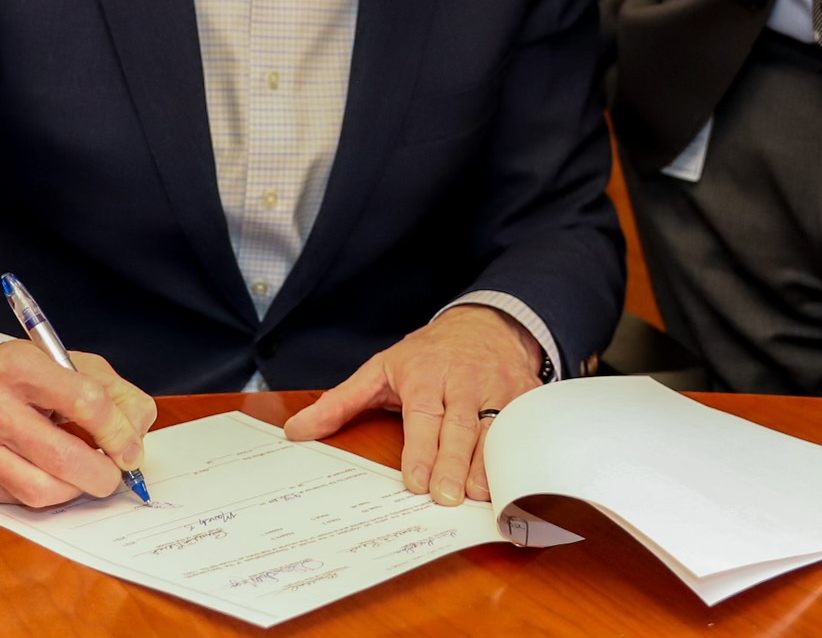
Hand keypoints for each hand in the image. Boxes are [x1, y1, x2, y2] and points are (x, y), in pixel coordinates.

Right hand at [0, 340, 155, 508]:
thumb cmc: (25, 376)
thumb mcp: (72, 364)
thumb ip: (115, 394)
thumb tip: (135, 438)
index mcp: (19, 365)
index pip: (86, 402)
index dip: (118, 432)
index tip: (130, 448)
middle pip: (63, 457)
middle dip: (102, 474)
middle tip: (114, 474)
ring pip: (41, 490)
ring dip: (75, 490)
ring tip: (82, 474)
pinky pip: (19, 501)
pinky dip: (46, 493)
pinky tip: (48, 473)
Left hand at [282, 306, 542, 506]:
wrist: (486, 323)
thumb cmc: (428, 355)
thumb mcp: (380, 369)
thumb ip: (340, 403)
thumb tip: (295, 431)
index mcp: (425, 375)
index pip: (423, 415)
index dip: (421, 449)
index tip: (416, 482)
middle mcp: (463, 382)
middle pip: (460, 426)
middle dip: (453, 463)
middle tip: (446, 498)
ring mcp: (498, 388)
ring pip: (495, 429)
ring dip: (489, 463)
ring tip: (480, 495)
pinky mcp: (525, 397)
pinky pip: (525, 426)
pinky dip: (522, 451)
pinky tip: (516, 477)